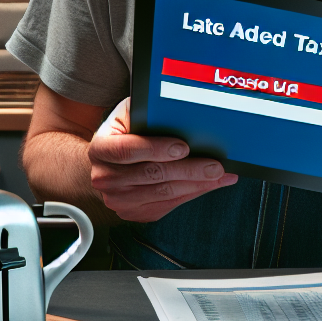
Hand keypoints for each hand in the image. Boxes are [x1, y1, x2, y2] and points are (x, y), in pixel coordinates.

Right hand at [86, 97, 237, 222]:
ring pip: (163, 193)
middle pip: (152, 174)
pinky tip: (207, 185)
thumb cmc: (121, 135)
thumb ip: (145, 111)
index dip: (156, 149)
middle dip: (188, 170)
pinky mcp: (133, 213)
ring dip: (196, 185)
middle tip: (215, 165)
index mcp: (101, 149)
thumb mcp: (126, 115)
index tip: (184, 146)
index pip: (128, 150)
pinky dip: (191, 194)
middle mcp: (105, 178)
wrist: (104, 165)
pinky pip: (167, 205)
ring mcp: (118, 200)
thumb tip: (174, 107)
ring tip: (220, 176)